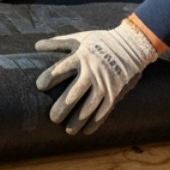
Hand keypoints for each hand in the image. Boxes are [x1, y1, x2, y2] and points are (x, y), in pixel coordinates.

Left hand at [34, 21, 156, 134]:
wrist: (132, 45)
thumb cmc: (101, 42)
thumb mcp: (80, 39)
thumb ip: (58, 43)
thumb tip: (36, 46)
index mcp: (81, 57)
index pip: (61, 69)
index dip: (50, 78)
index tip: (40, 86)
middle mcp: (92, 72)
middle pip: (74, 93)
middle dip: (62, 108)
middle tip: (53, 118)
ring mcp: (105, 84)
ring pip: (89, 107)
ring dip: (78, 120)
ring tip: (68, 130)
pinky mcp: (115, 92)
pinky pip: (104, 111)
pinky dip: (95, 122)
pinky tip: (86, 131)